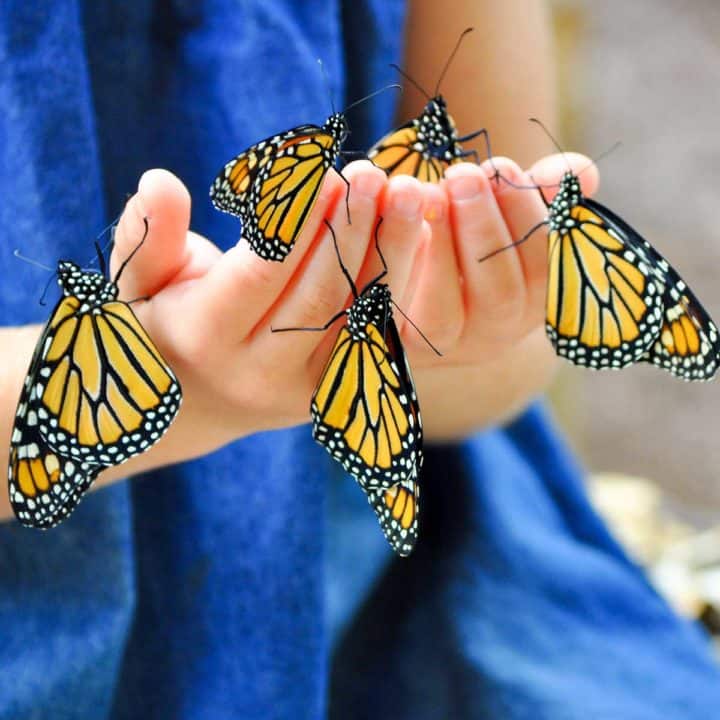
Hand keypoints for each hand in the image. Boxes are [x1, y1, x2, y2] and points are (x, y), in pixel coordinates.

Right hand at [102, 161, 428, 480]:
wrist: (198, 398)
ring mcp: (304, 391)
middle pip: (319, 297)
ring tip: (409, 196)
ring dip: (390, 255)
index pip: (261, 272)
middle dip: (351, 231)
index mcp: (204, 339)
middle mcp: (258, 374)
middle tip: (374, 174)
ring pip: (358, 320)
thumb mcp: (140, 280)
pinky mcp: (336, 391)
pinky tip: (414, 238)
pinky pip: (378, 336)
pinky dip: (400, 285)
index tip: (324, 169)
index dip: (298, 221)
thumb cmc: (166, 322)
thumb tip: (159, 181)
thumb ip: (149, 234)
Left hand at [391, 153, 598, 439]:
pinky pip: (392, 313)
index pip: (544, 267)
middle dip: (482, 229)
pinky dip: (386, 261)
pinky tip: (383, 212)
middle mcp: (493, 336)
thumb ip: (541, 195)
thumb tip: (583, 173)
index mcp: (532, 303)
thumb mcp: (507, 217)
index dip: (525, 215)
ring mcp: (443, 348)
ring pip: (444, 314)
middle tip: (462, 174)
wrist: (414, 291)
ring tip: (421, 191)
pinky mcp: (394, 345)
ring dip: (436, 249)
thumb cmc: (471, 241)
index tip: (500, 165)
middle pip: (499, 294)